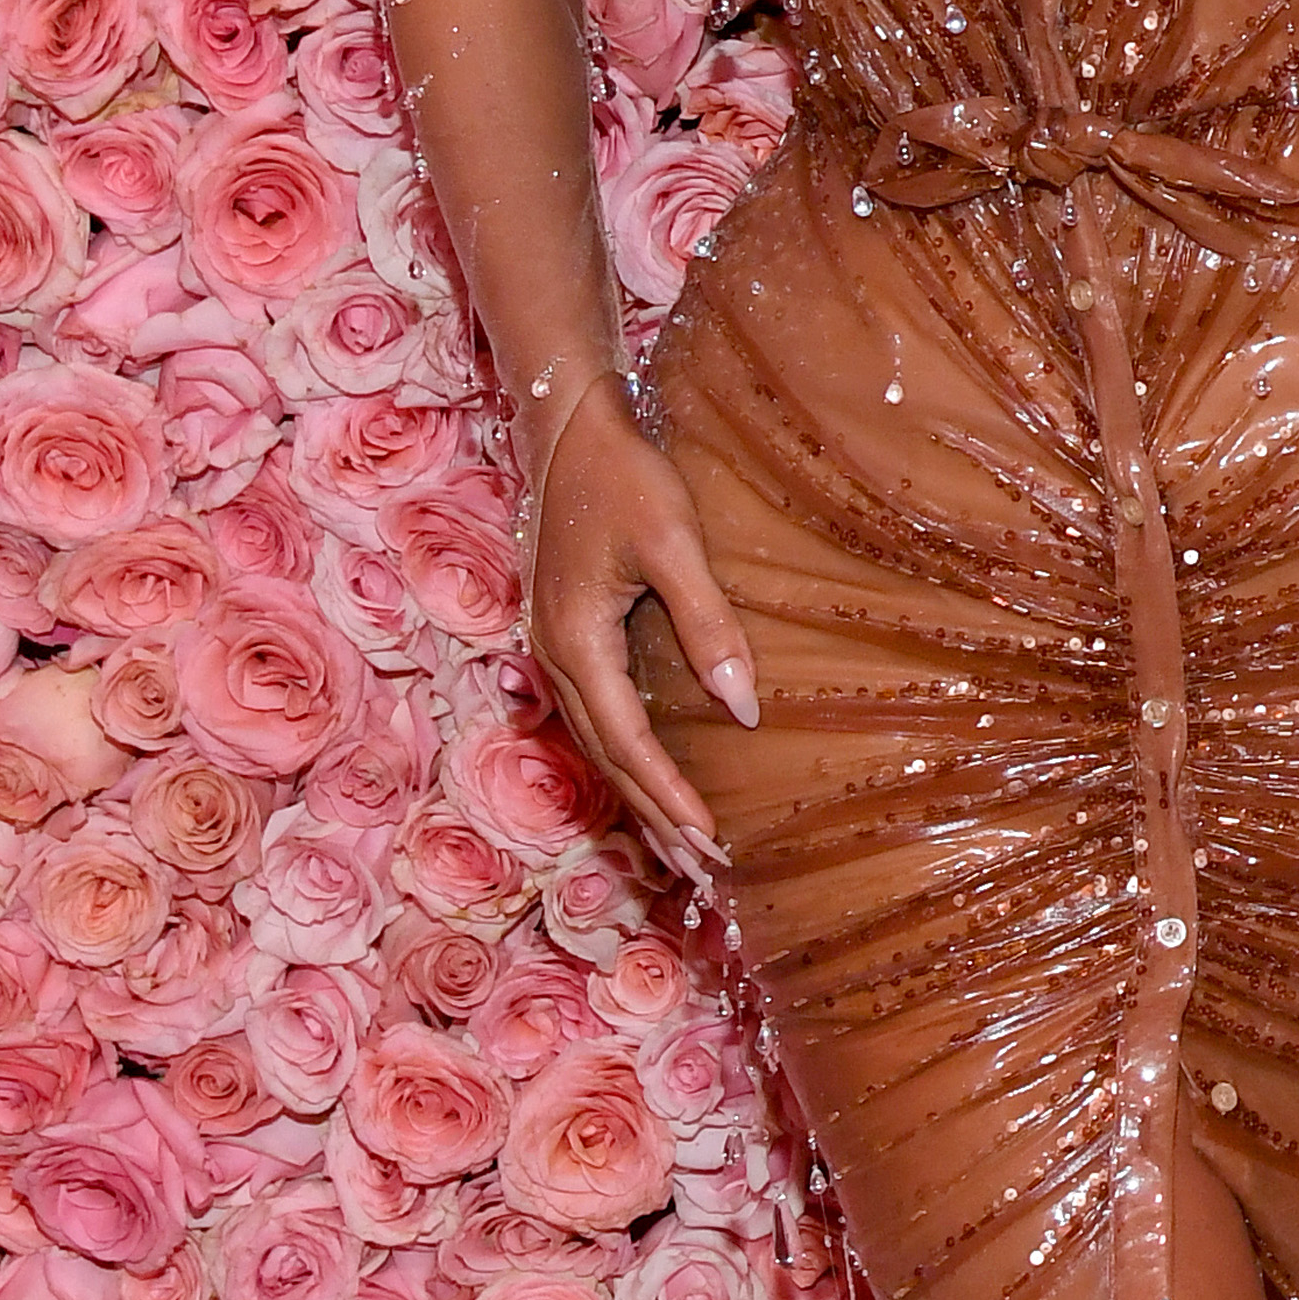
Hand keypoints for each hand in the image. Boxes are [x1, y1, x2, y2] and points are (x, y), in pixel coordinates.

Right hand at [525, 370, 756, 877]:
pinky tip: (652, 777)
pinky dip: (625, 759)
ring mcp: (554, 648)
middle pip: (607, 760)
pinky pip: (597, 716)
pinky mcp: (567, 635)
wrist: (569, 428)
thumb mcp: (674, 544)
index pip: (630, 745)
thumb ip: (709, 624)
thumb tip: (744, 708)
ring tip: (680, 848)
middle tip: (703, 871)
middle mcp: (554, 658)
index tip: (712, 843)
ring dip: (637, 797)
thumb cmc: (626, 477)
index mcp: (576, 644)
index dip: (670, 799)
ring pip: (598, 744)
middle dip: (653, 818)